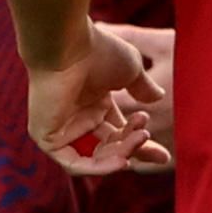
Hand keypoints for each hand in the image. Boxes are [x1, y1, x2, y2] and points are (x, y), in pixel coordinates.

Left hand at [28, 24, 170, 176]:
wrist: (68, 46)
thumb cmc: (98, 51)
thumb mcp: (130, 70)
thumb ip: (143, 87)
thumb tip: (159, 97)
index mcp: (94, 102)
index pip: (119, 133)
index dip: (141, 144)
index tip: (165, 155)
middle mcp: (77, 117)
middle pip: (110, 147)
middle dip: (136, 152)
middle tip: (161, 155)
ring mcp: (61, 129)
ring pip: (95, 157)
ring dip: (121, 154)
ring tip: (140, 140)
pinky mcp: (46, 138)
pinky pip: (73, 163)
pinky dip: (98, 166)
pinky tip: (122, 160)